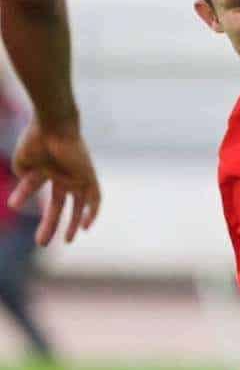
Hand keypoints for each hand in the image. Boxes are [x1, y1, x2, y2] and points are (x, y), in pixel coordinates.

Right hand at [9, 118, 100, 245]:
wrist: (53, 126)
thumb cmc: (36, 141)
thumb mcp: (23, 163)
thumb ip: (24, 179)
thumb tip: (25, 191)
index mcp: (46, 168)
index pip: (34, 187)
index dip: (24, 195)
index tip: (14, 204)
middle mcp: (63, 174)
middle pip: (58, 205)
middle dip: (50, 224)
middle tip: (41, 242)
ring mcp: (77, 177)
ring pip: (78, 206)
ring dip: (73, 224)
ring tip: (67, 241)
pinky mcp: (89, 178)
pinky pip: (96, 199)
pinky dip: (92, 212)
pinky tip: (86, 227)